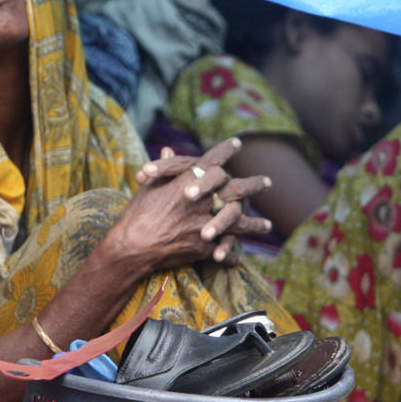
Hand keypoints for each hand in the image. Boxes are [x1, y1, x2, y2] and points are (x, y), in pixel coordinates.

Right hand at [111, 138, 271, 267]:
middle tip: (267, 182)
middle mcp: (203, 200)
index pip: (213, 160)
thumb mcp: (148, 186)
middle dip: (253, 185)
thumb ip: (163, 169)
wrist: (132, 246)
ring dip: (254, 224)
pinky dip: (231, 254)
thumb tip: (167, 149)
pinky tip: (238, 256)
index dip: (225, 151)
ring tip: (268, 225)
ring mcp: (207, 224)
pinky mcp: (204, 247)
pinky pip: (224, 250)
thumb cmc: (136, 214)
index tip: (236, 144)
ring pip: (238, 222)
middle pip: (236, 189)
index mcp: (189, 181)